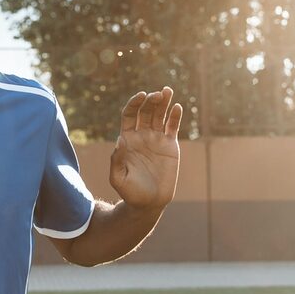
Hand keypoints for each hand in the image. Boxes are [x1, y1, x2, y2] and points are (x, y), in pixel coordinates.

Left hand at [109, 87, 182, 209]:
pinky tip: (177, 107)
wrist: (149, 202)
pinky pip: (173, 127)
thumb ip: (117, 159)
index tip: (141, 96)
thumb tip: (120, 140)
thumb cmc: (130, 192)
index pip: (130, 115)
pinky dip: (175, 116)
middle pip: (146, 111)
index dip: (135, 103)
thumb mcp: (118, 178)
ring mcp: (156, 139)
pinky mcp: (170, 145)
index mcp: (128, 139)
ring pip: (160, 115)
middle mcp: (142, 135)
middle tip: (157, 95)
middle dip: (151, 101)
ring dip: (163, 102)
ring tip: (167, 91)